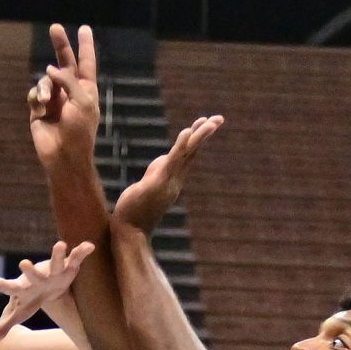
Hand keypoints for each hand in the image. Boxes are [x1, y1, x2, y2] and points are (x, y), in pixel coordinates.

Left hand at [0, 239, 94, 342]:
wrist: (48, 289)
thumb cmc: (28, 301)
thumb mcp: (15, 315)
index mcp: (23, 289)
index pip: (10, 288)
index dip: (2, 285)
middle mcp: (37, 278)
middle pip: (33, 275)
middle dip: (29, 270)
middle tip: (23, 263)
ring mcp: (52, 271)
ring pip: (55, 261)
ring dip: (57, 254)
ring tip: (60, 244)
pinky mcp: (68, 268)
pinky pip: (76, 258)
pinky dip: (81, 252)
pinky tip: (89, 246)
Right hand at [27, 22, 102, 167]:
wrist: (63, 157)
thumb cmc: (79, 131)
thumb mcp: (82, 101)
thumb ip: (68, 80)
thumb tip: (49, 69)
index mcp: (86, 90)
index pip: (87, 62)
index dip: (86, 45)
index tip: (84, 28)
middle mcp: (70, 92)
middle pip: (64, 62)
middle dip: (60, 45)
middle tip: (55, 27)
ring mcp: (55, 100)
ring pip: (46, 80)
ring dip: (46, 87)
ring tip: (47, 101)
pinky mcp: (39, 110)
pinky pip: (35, 94)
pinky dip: (37, 98)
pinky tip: (41, 109)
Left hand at [115, 115, 221, 233]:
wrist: (130, 231)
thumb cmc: (135, 212)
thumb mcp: (147, 187)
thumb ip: (156, 173)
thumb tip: (161, 163)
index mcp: (173, 178)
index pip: (189, 155)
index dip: (198, 138)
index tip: (207, 122)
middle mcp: (175, 179)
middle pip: (193, 152)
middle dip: (205, 134)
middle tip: (220, 118)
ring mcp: (169, 181)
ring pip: (187, 155)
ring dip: (198, 137)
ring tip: (210, 122)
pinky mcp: (159, 182)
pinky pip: (172, 160)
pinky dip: (180, 146)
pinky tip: (187, 132)